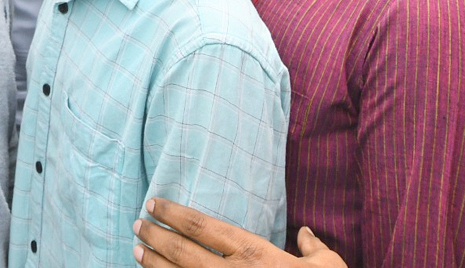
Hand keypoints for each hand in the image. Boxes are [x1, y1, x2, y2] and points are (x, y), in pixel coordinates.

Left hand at [133, 198, 345, 267]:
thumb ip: (314, 248)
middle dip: (155, 236)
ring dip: (152, 263)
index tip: (154, 204)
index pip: (202, 226)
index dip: (173, 213)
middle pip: (181, 250)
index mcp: (254, 254)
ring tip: (136, 250)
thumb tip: (306, 232)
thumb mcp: (328, 267)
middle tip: (137, 224)